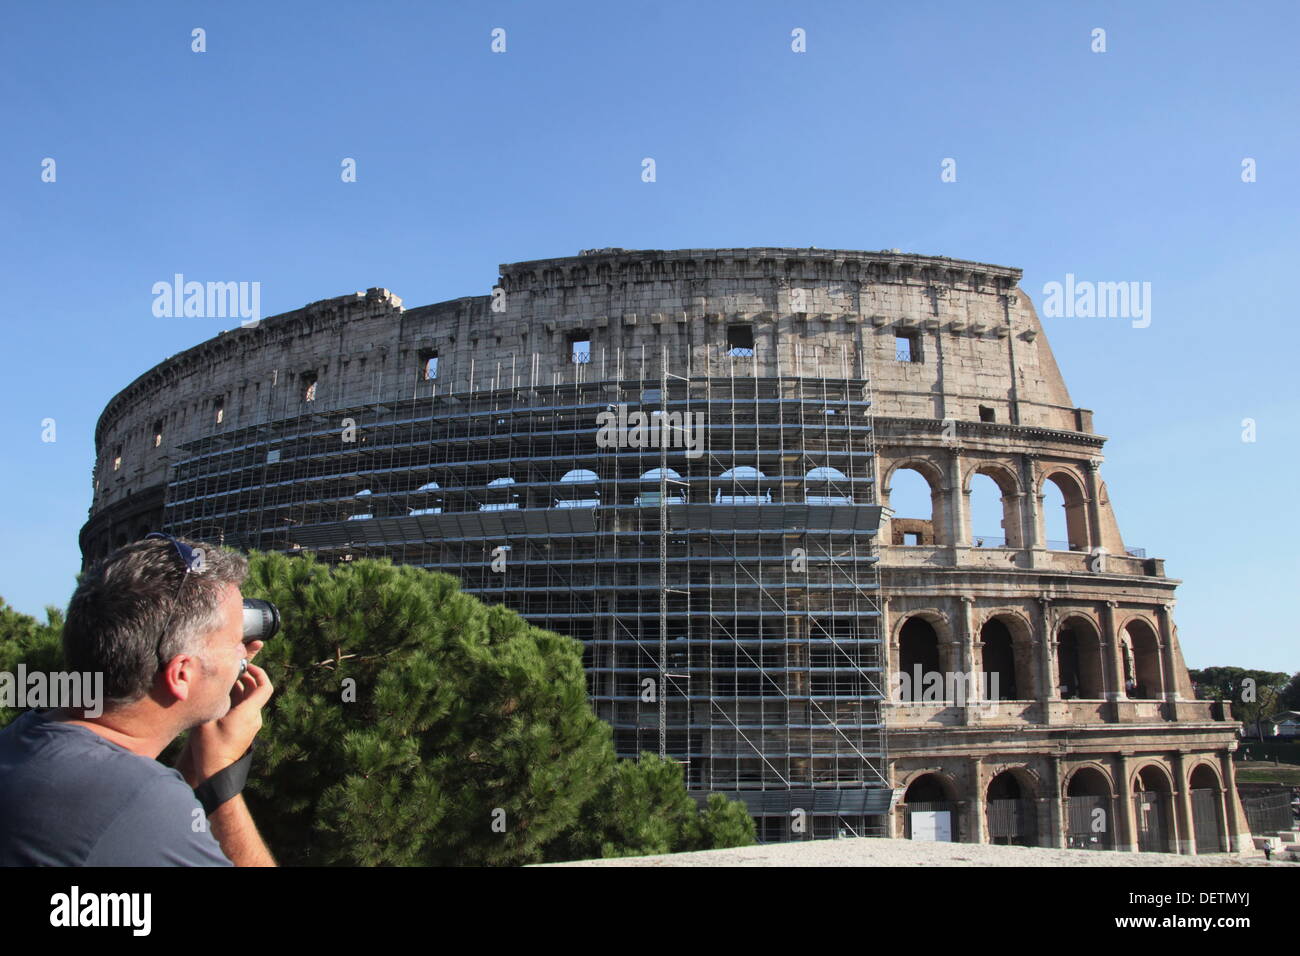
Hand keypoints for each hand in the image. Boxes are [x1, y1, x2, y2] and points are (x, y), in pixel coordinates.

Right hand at [184, 657, 273, 784]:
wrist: (217, 771)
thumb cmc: (210, 747)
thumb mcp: (206, 720)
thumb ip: (211, 699)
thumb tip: (209, 682)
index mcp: (249, 712)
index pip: (265, 687)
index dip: (259, 673)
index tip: (246, 666)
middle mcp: (254, 717)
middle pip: (257, 691)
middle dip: (246, 678)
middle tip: (230, 671)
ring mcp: (252, 725)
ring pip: (250, 700)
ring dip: (240, 689)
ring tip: (223, 682)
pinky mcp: (246, 730)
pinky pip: (246, 709)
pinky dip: (238, 700)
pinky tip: (222, 698)